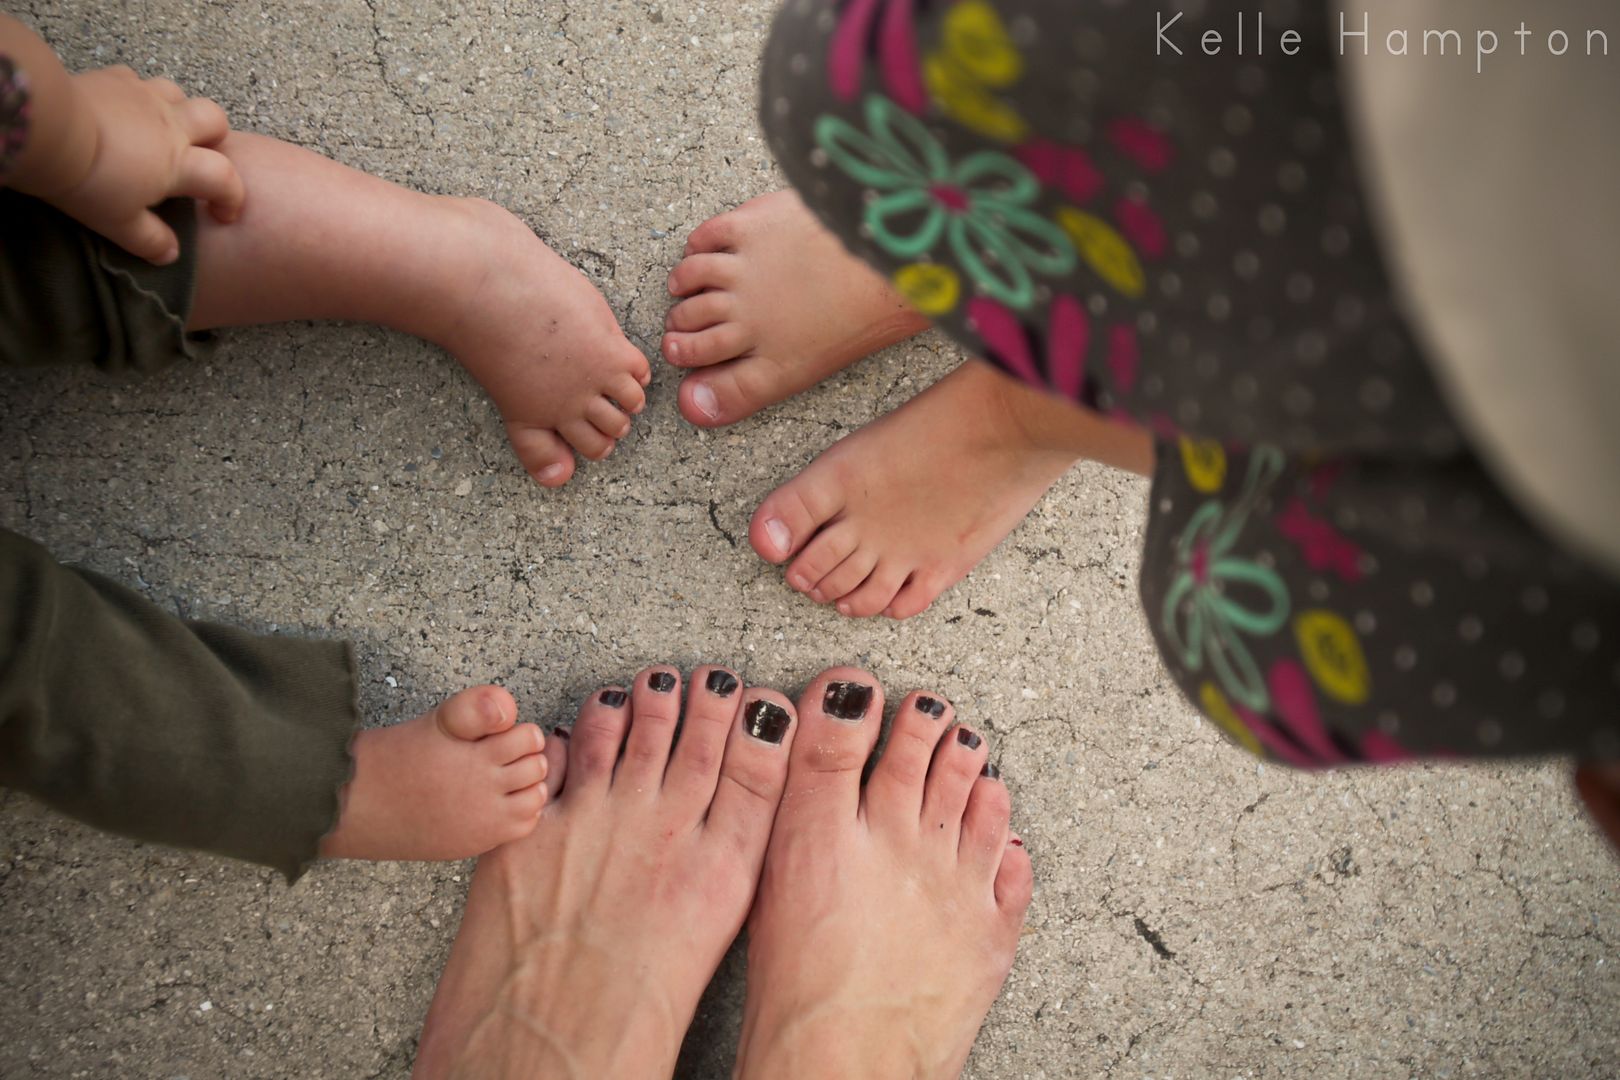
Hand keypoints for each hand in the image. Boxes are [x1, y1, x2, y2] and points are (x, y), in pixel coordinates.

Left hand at [47, 67, 244, 264]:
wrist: (49, 131)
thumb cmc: (90, 182)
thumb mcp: (120, 224)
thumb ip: (150, 240)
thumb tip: (170, 255)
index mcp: (179, 163)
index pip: (225, 178)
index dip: (232, 198)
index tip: (223, 214)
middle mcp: (170, 125)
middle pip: (214, 119)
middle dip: (216, 138)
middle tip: (198, 158)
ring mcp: (143, 97)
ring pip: (179, 93)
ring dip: (179, 110)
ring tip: (163, 129)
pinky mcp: (114, 79)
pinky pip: (136, 80)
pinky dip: (138, 93)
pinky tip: (125, 109)